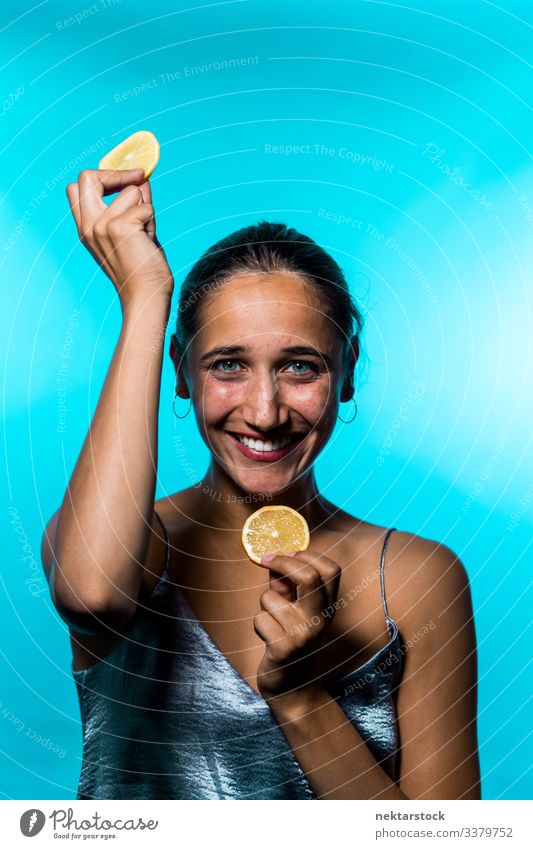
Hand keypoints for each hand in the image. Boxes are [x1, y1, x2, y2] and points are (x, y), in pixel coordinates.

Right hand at [66, 168, 173, 306]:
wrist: (145, 296)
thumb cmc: (141, 269)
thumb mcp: (133, 231)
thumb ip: (133, 205)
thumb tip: (141, 179)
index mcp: (85, 228)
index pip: (77, 188)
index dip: (100, 178)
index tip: (125, 181)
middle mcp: (88, 225)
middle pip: (87, 176)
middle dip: (115, 174)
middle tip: (136, 180)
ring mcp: (101, 225)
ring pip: (131, 191)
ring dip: (145, 209)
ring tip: (145, 234)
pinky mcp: (120, 227)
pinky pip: (146, 206)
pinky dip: (152, 221)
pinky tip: (148, 241)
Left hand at [253, 549, 340, 703]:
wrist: (294, 687)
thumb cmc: (292, 641)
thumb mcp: (297, 611)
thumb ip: (288, 587)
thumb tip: (273, 563)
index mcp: (328, 607)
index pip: (330, 570)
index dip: (308, 555)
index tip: (288, 553)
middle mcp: (320, 619)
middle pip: (308, 576)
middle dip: (283, 562)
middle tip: (266, 560)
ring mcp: (303, 635)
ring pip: (271, 597)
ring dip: (264, 606)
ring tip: (272, 623)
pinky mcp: (284, 650)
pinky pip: (260, 619)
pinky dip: (258, 625)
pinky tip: (268, 639)